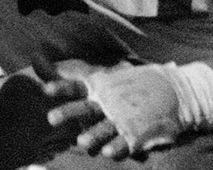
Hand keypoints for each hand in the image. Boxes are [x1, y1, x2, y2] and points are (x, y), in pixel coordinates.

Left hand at [43, 61, 185, 159]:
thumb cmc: (134, 85)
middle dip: (70, 113)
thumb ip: (71, 75)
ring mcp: (125, 117)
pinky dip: (118, 147)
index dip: (61, 87)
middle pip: (86, 109)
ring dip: (94, 134)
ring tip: (82, 142)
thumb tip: (36, 59)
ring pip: (105, 127)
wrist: (177, 91)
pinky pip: (126, 141)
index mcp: (102, 88)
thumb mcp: (106, 77)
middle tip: (51, 119)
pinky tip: (109, 153)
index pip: (77, 87)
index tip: (45, 90)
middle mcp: (110, 102)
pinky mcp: (139, 131)